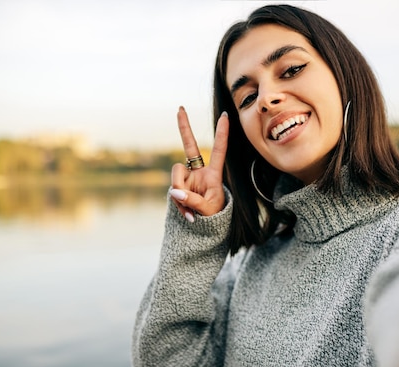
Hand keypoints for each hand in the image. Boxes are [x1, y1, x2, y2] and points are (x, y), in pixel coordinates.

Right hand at [169, 107, 228, 221]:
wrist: (204, 226)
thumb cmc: (213, 216)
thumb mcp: (207, 210)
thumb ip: (193, 201)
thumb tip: (175, 192)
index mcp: (213, 174)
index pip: (218, 150)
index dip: (222, 133)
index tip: (225, 115)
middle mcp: (199, 171)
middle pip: (190, 146)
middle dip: (184, 127)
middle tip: (180, 108)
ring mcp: (187, 178)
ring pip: (176, 177)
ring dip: (181, 195)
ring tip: (191, 212)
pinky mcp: (178, 186)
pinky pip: (173, 191)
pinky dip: (178, 204)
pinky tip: (187, 214)